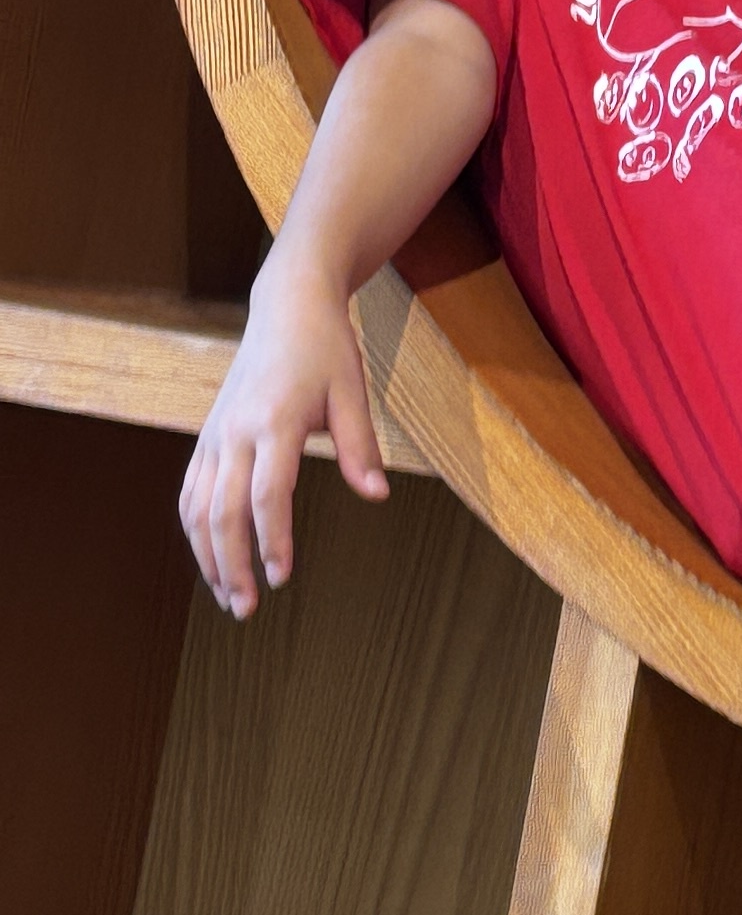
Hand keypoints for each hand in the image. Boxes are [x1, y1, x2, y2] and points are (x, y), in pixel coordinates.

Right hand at [179, 262, 387, 616]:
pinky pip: (190, 492)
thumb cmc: (326, 347)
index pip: (267, 494)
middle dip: (231, 565)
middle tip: (245, 608)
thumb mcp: (353, 389)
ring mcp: (214, 435)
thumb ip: (361, 445)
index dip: (272, 539)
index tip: (281, 576)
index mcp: (274, 421)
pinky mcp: (206, 436)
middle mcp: (234, 432)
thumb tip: (377, 495)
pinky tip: (210, 558)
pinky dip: (194, 531)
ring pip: (196, 508)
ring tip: (226, 596)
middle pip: (222, 512)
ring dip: (207, 557)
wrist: (287, 306)